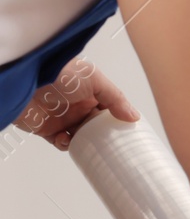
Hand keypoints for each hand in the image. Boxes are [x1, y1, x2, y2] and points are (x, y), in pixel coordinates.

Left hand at [14, 58, 138, 149]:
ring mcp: (61, 117)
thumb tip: (134, 116)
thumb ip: (116, 98)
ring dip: (86, 142)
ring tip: (90, 144)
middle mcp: (76, 105)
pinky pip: (60, 142)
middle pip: (95, 125)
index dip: (118, 119)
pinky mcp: (46, 129)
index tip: (128, 131)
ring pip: (80, 136)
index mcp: (90, 92)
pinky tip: (66, 139)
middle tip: (113, 144)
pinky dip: (66, 145)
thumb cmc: (61, 73)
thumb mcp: (95, 80)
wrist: (26, 81)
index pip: (108, 108)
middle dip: (103, 135)